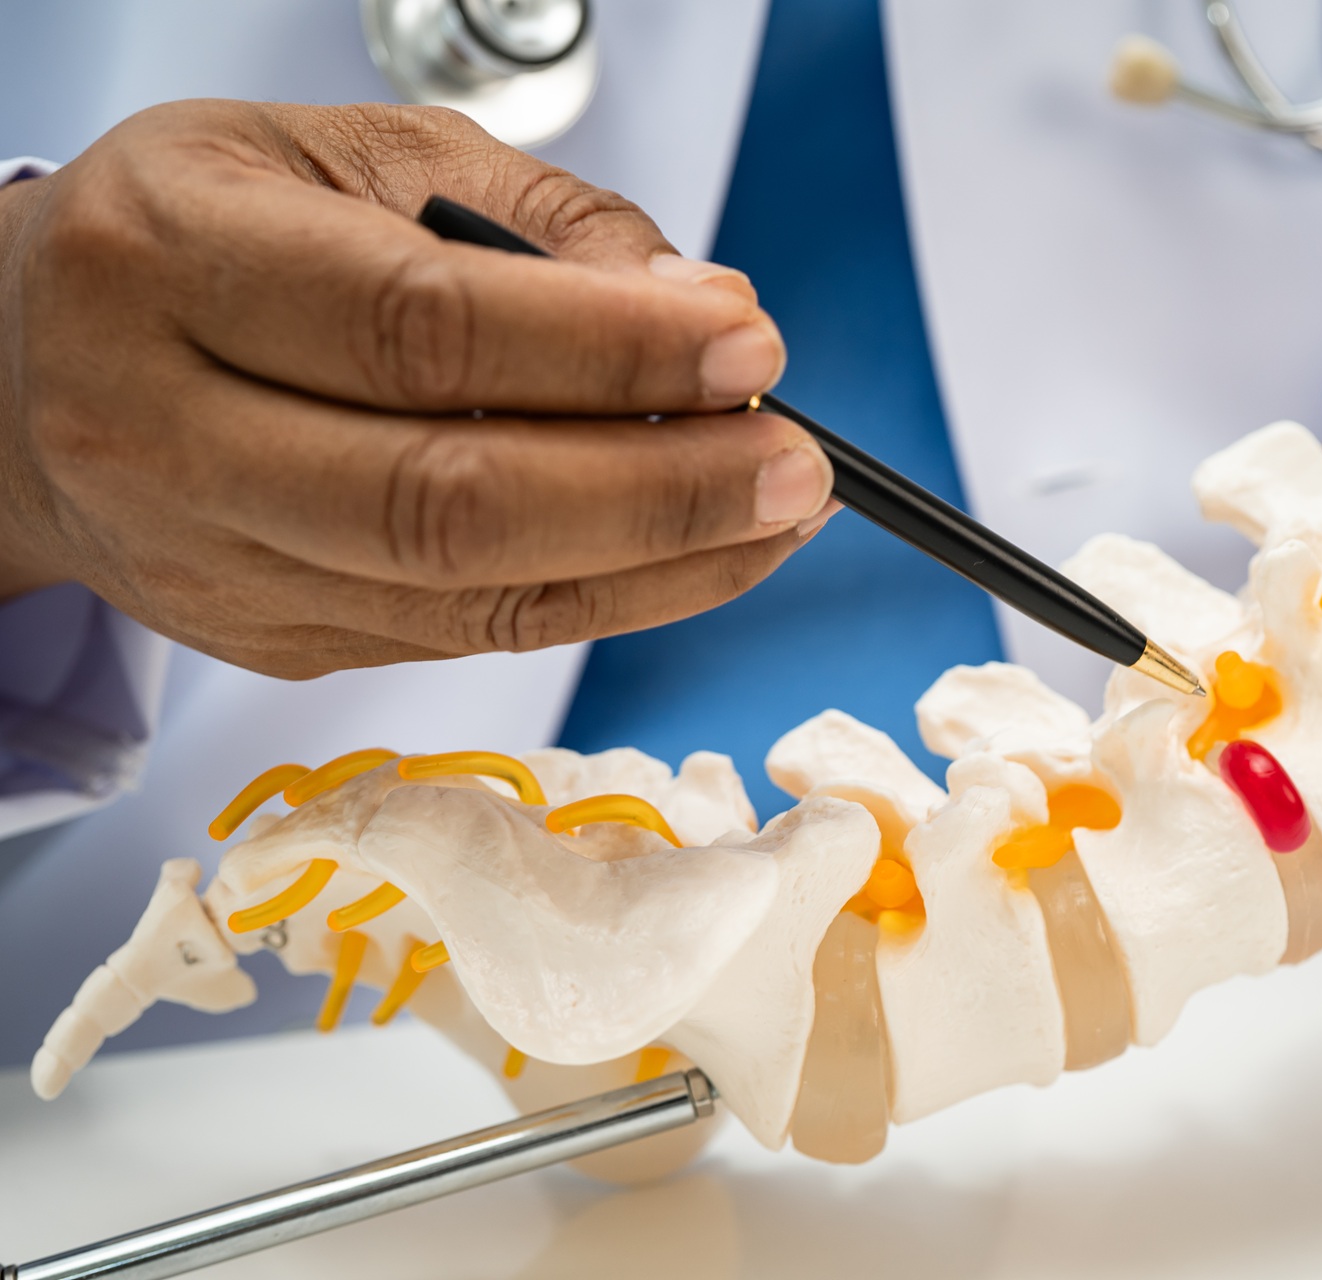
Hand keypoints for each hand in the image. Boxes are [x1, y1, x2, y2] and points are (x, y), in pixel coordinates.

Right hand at [0, 101, 834, 677]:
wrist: (30, 367)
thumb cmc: (205, 239)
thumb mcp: (347, 154)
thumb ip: (532, 221)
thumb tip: (699, 305)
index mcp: (172, 259)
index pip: (418, 325)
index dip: (607, 348)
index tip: (747, 343)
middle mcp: (167, 423)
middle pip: (446, 495)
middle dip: (657, 488)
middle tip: (794, 465)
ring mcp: (212, 555)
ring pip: (466, 594)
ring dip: (657, 565)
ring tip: (776, 517)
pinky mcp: (270, 638)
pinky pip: (467, 635)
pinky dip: (605, 599)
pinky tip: (694, 556)